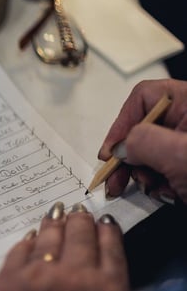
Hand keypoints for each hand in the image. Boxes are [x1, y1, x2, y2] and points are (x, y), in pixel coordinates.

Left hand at [0, 203, 128, 290]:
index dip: (106, 231)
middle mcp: (75, 277)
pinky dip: (27, 240)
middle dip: (79, 220)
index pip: (111, 250)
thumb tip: (97, 273)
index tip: (103, 220)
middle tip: (76, 210)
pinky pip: (20, 249)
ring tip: (55, 214)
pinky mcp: (9, 278)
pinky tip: (29, 237)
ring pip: (50, 236)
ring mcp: (39, 274)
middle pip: (80, 235)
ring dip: (54, 223)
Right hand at [99, 78, 186, 202]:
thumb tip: (122, 148)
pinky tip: (168, 193)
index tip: (111, 151)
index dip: (122, 123)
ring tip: (153, 189)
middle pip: (144, 127)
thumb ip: (143, 142)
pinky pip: (165, 167)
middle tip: (116, 180)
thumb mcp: (180, 155)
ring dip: (143, 173)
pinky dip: (159, 183)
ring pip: (152, 151)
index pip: (144, 97)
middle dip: (130, 156)